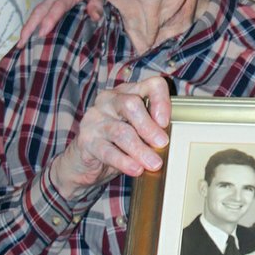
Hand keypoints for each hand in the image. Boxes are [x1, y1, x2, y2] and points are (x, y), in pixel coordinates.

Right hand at [18, 0, 103, 45]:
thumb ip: (98, 4)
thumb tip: (94, 17)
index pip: (60, 5)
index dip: (50, 18)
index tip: (42, 32)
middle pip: (41, 8)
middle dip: (30, 25)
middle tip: (22, 42)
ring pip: (38, 9)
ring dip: (28, 25)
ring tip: (21, 42)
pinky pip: (41, 9)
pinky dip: (34, 21)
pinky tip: (30, 34)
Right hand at [50, 74, 170, 198]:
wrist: (84, 162)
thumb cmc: (117, 142)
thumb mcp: (137, 131)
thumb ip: (152, 128)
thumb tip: (170, 141)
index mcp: (127, 92)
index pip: (150, 85)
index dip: (161, 101)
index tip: (166, 122)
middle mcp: (109, 100)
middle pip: (131, 105)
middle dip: (149, 127)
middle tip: (162, 144)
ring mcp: (94, 119)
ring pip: (120, 131)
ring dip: (140, 149)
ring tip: (154, 163)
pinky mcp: (85, 140)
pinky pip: (107, 151)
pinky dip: (124, 161)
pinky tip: (136, 169)